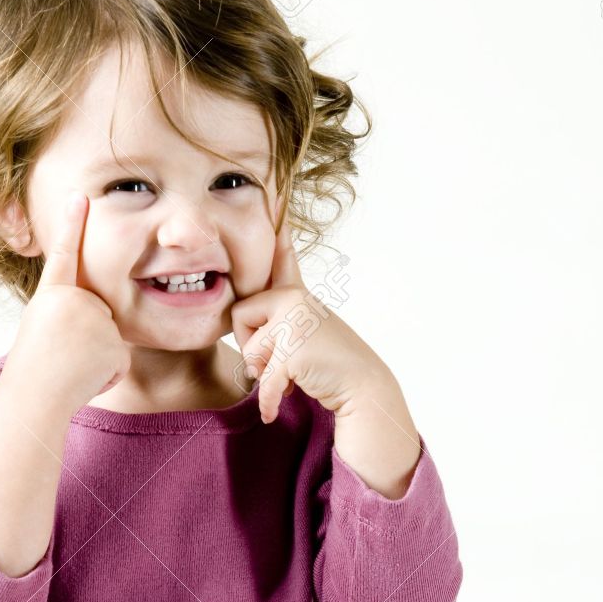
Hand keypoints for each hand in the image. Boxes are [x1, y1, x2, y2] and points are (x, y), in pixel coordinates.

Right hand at [1, 191, 131, 415]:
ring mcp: (97, 320)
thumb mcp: (42, 328)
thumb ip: (67, 312)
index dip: (72, 224)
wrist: (33, 398)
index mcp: (52, 295)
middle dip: (87, 338)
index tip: (80, 196)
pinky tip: (85, 380)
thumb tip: (94, 315)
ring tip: (69, 367)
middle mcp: (76, 300)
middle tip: (60, 355)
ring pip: (109, 339)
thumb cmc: (33, 369)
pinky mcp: (114, 344)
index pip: (66, 253)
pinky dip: (106, 376)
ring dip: (95, 359)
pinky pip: (118, 362)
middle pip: (98, 313)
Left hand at [230, 216, 389, 424]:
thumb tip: (245, 325)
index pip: (281, 256)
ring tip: (291, 376)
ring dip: (264, 375)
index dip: (275, 227)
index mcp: (295, 294)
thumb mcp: (301, 337)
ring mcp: (296, 322)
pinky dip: (268, 401)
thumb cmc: (329, 366)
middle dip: (253, 350)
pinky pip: (263, 380)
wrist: (362, 389)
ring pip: (249, 352)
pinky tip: (273, 412)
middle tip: (282, 361)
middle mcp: (295, 300)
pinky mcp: (295, 350)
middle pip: (240, 320)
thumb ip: (276, 326)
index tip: (275, 190)